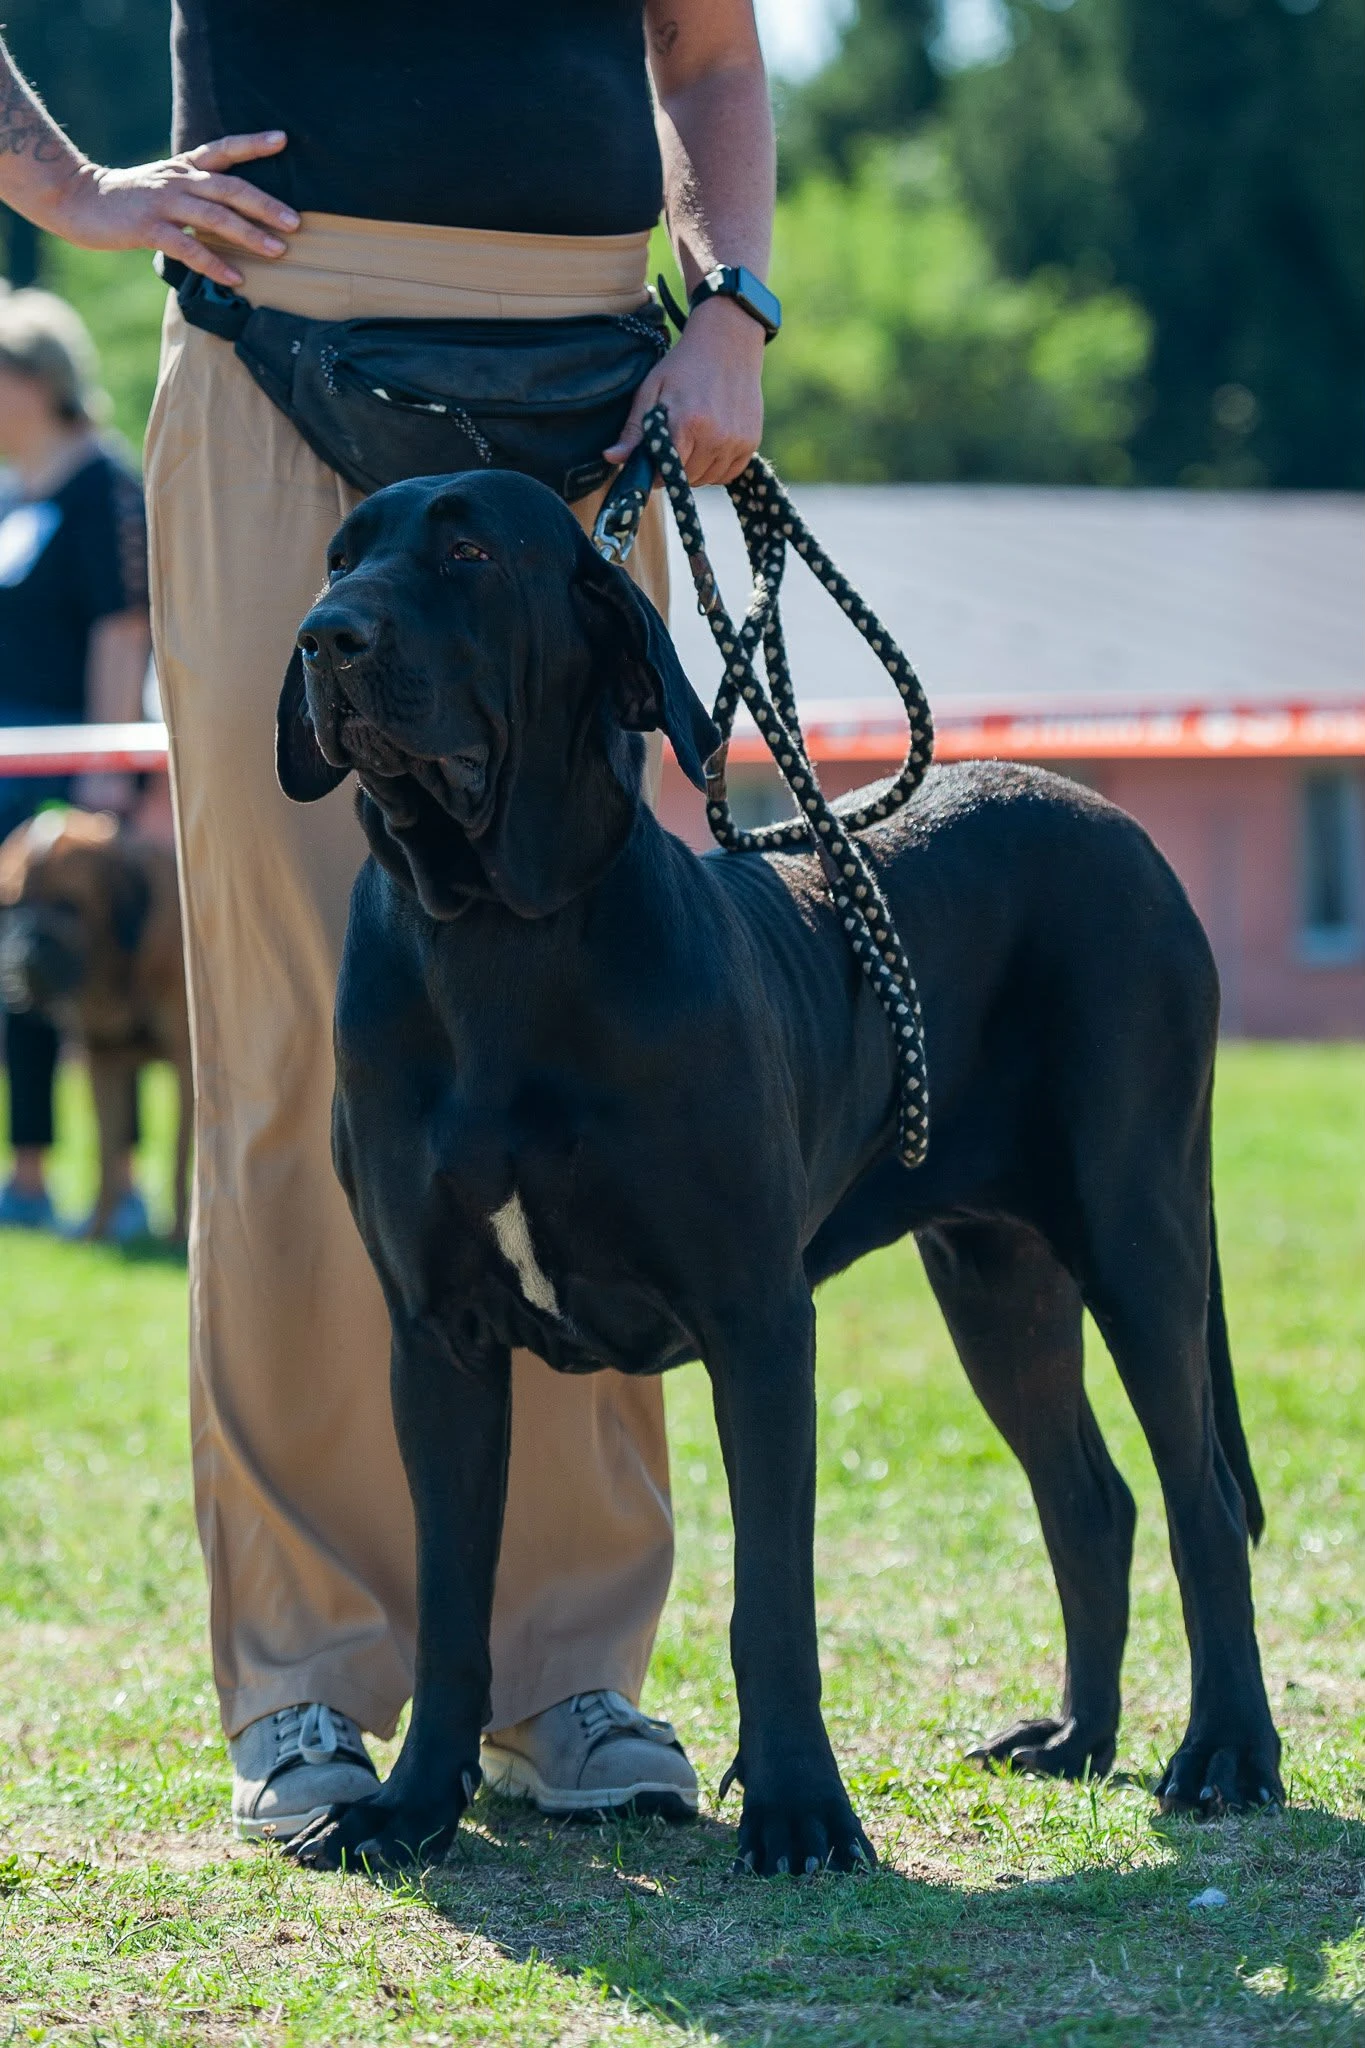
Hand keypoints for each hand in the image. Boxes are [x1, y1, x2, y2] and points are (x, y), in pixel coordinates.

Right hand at [41, 133, 298, 288]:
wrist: (79, 201)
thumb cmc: (129, 198)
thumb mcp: (165, 184)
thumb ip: (196, 191)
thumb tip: (235, 212)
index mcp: (184, 168)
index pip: (223, 150)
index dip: (252, 144)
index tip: (282, 140)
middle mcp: (178, 180)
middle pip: (230, 188)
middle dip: (266, 205)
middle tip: (296, 223)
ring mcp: (163, 203)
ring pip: (215, 216)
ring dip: (249, 235)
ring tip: (277, 252)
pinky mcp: (148, 227)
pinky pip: (188, 247)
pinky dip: (215, 263)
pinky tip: (236, 278)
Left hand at [605, 293, 764, 486]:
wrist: (728, 342)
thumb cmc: (684, 365)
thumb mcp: (652, 390)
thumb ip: (634, 429)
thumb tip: (611, 458)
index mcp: (687, 423)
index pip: (666, 473)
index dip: (656, 471)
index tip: (653, 460)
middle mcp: (715, 437)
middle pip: (687, 479)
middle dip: (674, 471)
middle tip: (672, 445)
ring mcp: (736, 441)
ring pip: (707, 479)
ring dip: (695, 471)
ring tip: (690, 442)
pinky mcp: (750, 442)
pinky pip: (727, 474)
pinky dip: (715, 468)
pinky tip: (708, 446)